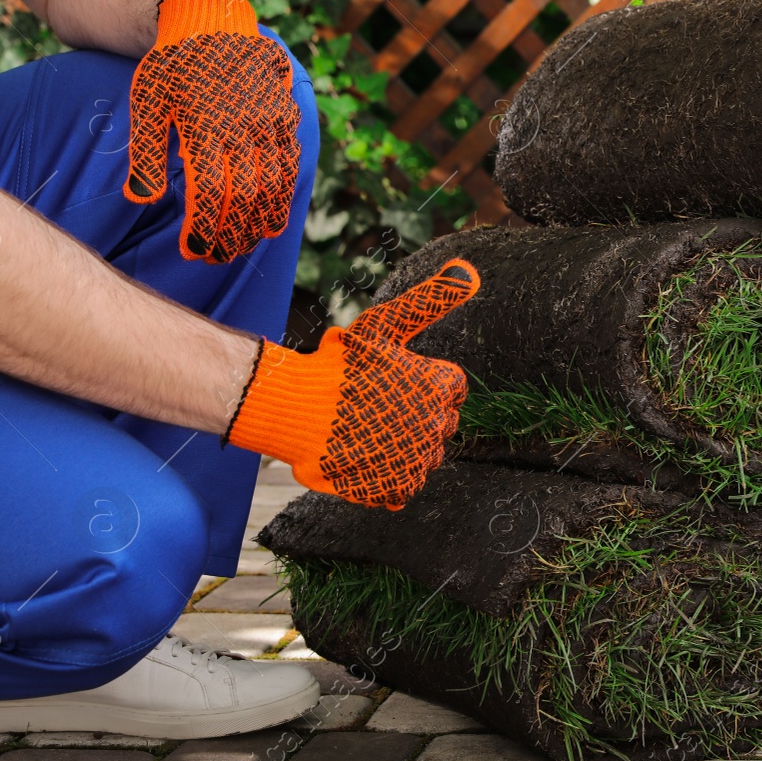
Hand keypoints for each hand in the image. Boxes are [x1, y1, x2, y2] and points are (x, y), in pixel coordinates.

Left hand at [124, 0, 300, 263]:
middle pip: (245, 195)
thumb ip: (145, 153)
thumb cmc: (171, 68)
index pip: (209, 191)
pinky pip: (290, 164)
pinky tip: (272, 218)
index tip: (194, 252)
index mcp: (204, 124)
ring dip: (261, 222)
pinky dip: (284, 196)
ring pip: (274, 184)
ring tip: (246, 246)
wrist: (211, 24)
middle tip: (219, 257)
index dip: (204, 229)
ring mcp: (269, 120)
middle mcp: (242, 124)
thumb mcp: (146, 103)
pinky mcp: (285, 115)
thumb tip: (140, 198)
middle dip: (233, 234)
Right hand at [225, 260, 479, 507]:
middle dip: (416, 413)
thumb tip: (469, 273)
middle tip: (376, 403)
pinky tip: (364, 452)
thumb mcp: (383, 326)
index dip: (422, 383)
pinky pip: (406, 482)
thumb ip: (430, 300)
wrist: (292, 409)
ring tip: (368, 427)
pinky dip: (388, 472)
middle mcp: (436, 424)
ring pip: (425, 454)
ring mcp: (418, 459)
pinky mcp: (398, 487)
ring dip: (404, 444)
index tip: (394, 381)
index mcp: (439, 386)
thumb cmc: (336, 365)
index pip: (452, 389)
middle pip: (441, 422)